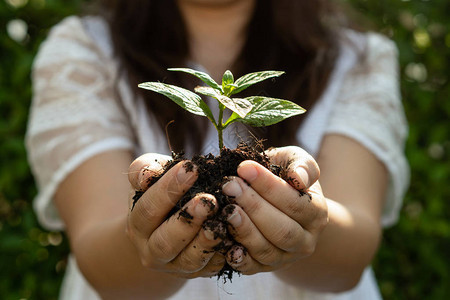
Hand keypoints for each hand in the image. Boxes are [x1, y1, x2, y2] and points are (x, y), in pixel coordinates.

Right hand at [126, 153, 225, 277]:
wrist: (167, 226)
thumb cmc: (161, 192)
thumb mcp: (150, 177)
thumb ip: (145, 170)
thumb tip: (147, 177)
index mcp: (137, 225)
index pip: (148, 209)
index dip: (168, 189)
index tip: (191, 169)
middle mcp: (152, 251)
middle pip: (166, 242)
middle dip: (188, 221)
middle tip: (208, 201)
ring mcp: (175, 266)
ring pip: (190, 260)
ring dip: (207, 241)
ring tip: (222, 221)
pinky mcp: (198, 273)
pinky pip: (211, 268)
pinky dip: (224, 254)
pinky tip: (234, 238)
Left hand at [221, 146, 327, 273]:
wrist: (278, 202)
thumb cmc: (283, 175)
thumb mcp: (295, 161)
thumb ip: (301, 165)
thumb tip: (298, 178)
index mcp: (316, 213)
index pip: (294, 202)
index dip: (268, 186)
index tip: (244, 168)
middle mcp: (305, 241)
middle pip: (281, 229)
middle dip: (253, 207)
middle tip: (229, 186)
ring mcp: (285, 257)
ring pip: (266, 250)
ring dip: (243, 229)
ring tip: (225, 209)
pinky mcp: (265, 268)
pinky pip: (252, 267)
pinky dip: (239, 259)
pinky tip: (226, 245)